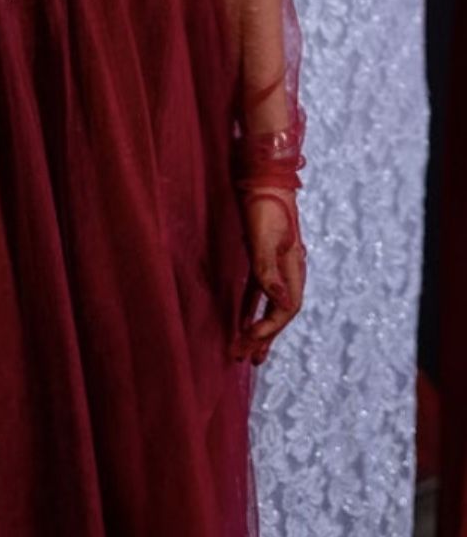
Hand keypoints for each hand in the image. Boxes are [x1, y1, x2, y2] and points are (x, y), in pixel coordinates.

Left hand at [234, 190, 304, 365]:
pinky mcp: (263, 257)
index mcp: (293, 267)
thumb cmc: (264, 205)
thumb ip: (268, 270)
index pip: (286, 309)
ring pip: (270, 305)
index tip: (247, 340)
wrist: (264, 177)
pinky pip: (259, 292)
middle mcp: (289, 270)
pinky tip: (242, 320)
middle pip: (280, 312)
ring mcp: (277, 264)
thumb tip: (281, 304)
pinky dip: (251, 308)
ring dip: (259, 327)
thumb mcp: (263, 238)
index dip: (268, 328)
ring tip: (249, 353)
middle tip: (246, 358)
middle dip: (264, 337)